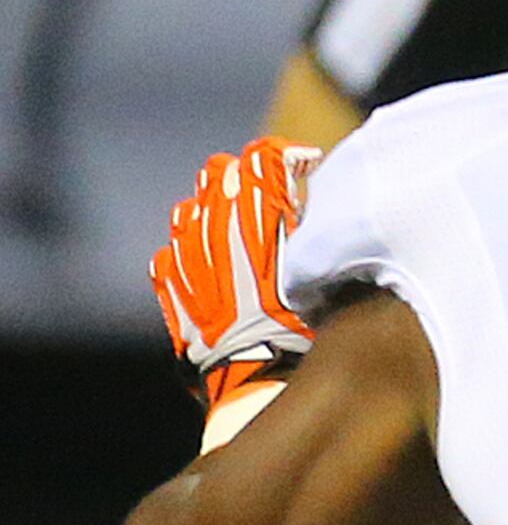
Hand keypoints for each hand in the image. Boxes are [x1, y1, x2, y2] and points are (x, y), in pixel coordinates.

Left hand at [149, 137, 319, 407]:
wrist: (256, 370)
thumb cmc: (300, 322)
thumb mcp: (319, 264)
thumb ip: (308, 222)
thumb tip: (306, 198)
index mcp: (254, 208)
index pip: (265, 155)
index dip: (290, 156)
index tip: (307, 169)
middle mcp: (212, 218)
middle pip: (222, 170)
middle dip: (248, 178)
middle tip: (272, 202)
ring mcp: (184, 247)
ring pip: (193, 206)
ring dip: (216, 212)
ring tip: (239, 238)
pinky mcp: (170, 276)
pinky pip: (174, 249)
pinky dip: (193, 252)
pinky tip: (214, 271)